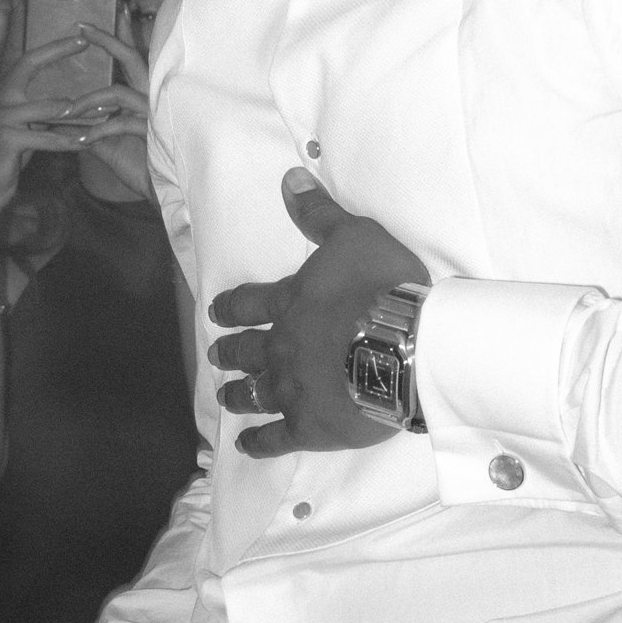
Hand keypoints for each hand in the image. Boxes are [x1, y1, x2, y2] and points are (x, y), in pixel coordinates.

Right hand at [0, 36, 141, 202]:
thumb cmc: (5, 159)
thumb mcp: (21, 129)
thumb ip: (37, 113)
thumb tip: (68, 103)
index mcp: (0, 92)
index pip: (26, 59)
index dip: (51, 47)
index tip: (79, 37)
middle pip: (29, 65)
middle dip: (57, 52)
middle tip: (86, 44)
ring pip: (49, 109)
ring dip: (80, 111)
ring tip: (105, 108)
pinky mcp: (6, 139)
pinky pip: (47, 138)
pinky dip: (69, 141)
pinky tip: (88, 142)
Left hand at [61, 19, 155, 198]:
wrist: (164, 194)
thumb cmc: (140, 166)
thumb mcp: (108, 145)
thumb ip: (87, 130)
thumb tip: (60, 122)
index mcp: (143, 96)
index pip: (129, 60)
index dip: (111, 40)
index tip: (85, 26)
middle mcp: (153, 98)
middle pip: (132, 59)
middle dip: (107, 41)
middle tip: (81, 29)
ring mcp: (155, 113)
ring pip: (117, 93)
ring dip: (86, 102)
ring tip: (64, 114)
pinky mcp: (154, 134)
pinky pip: (120, 123)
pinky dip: (97, 131)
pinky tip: (81, 142)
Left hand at [209, 170, 421, 454]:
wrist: (406, 345)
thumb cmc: (382, 287)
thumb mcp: (354, 236)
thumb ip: (319, 212)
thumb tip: (289, 177)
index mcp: (290, 303)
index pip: (249, 303)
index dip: (231, 307)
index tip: (215, 312)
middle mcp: (281, 346)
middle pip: (247, 351)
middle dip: (229, 352)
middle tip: (215, 355)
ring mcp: (292, 389)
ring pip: (254, 393)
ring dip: (238, 394)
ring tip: (226, 396)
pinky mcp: (310, 427)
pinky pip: (276, 438)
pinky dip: (259, 443)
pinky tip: (247, 445)